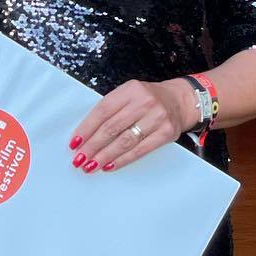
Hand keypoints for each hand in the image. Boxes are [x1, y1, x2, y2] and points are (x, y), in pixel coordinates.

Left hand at [68, 78, 196, 172]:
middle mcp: (144, 102)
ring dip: (105, 156)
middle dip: (92, 146)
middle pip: (112, 128)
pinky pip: (140, 150)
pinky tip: (110, 165)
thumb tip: (86, 135)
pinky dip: (122, 160)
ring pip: (124, 141)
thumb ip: (111, 109)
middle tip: (79, 159)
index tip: (74, 143)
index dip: (86, 128)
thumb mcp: (130, 95)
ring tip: (91, 165)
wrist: (181, 100)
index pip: (102, 111)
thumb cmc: (149, 99)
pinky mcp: (166, 133)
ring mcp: (157, 118)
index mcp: (130, 90)